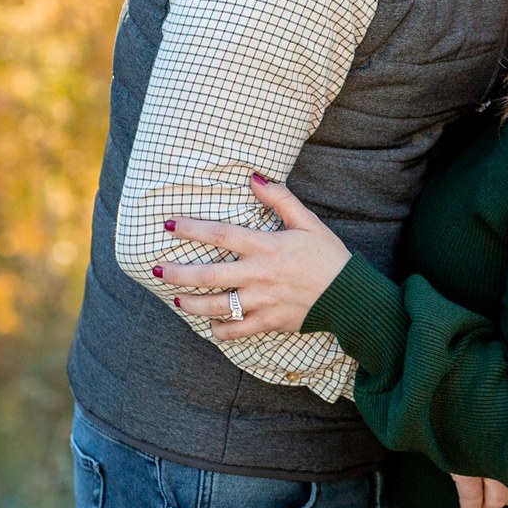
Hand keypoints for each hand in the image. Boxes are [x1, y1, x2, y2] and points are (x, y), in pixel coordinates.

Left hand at [164, 176, 350, 339]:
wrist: (350, 296)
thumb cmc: (328, 256)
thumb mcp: (307, 222)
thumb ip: (279, 199)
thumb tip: (253, 177)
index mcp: (266, 247)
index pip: (221, 235)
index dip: (192, 229)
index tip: (169, 225)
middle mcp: (259, 276)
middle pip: (208, 275)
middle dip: (178, 273)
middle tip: (156, 270)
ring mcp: (262, 302)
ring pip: (217, 306)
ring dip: (192, 304)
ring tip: (177, 300)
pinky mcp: (269, 322)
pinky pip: (236, 330)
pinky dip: (220, 330)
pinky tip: (209, 326)